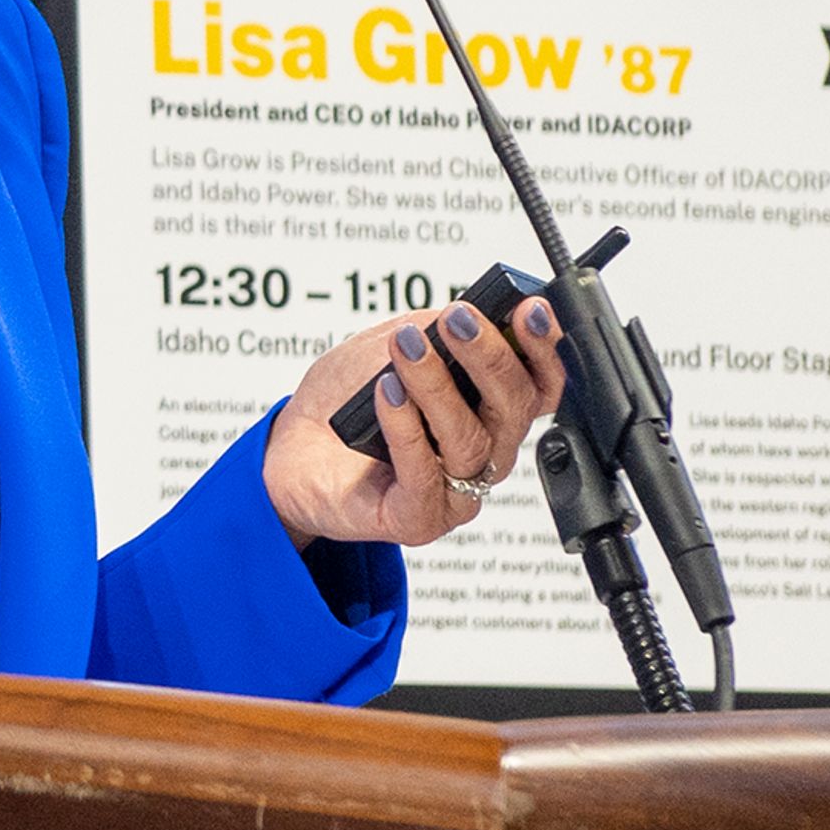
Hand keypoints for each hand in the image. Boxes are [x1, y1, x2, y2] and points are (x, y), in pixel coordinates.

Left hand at [263, 293, 571, 549]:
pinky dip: (406, 427)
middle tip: (459, 319)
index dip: (542, 349)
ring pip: (469, 440)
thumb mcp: (386, 348)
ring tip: (407, 348)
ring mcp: (454, 491)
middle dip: (491, 357)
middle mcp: (482, 454)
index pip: (537, 385)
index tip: (530, 309)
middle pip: (513, 410)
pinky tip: (387, 392)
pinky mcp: (417, 519)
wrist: (287, 451)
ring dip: (438, 386)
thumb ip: (428, 333)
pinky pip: (423, 475)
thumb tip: (462, 314)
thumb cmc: (343, 400)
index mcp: (488, 412)